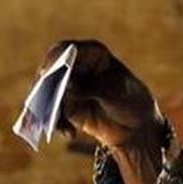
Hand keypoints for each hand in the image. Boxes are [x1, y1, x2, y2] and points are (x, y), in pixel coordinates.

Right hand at [37, 39, 165, 183]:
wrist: (137, 126)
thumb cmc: (130, 100)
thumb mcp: (114, 92)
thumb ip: (89, 88)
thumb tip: (67, 87)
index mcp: (91, 54)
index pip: (66, 50)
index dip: (54, 59)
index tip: (48, 72)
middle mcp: (76, 67)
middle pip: (51, 72)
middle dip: (45, 87)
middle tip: (45, 100)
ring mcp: (69, 88)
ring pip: (48, 95)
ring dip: (50, 110)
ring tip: (58, 124)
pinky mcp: (67, 108)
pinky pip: (54, 114)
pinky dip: (58, 123)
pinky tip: (70, 133)